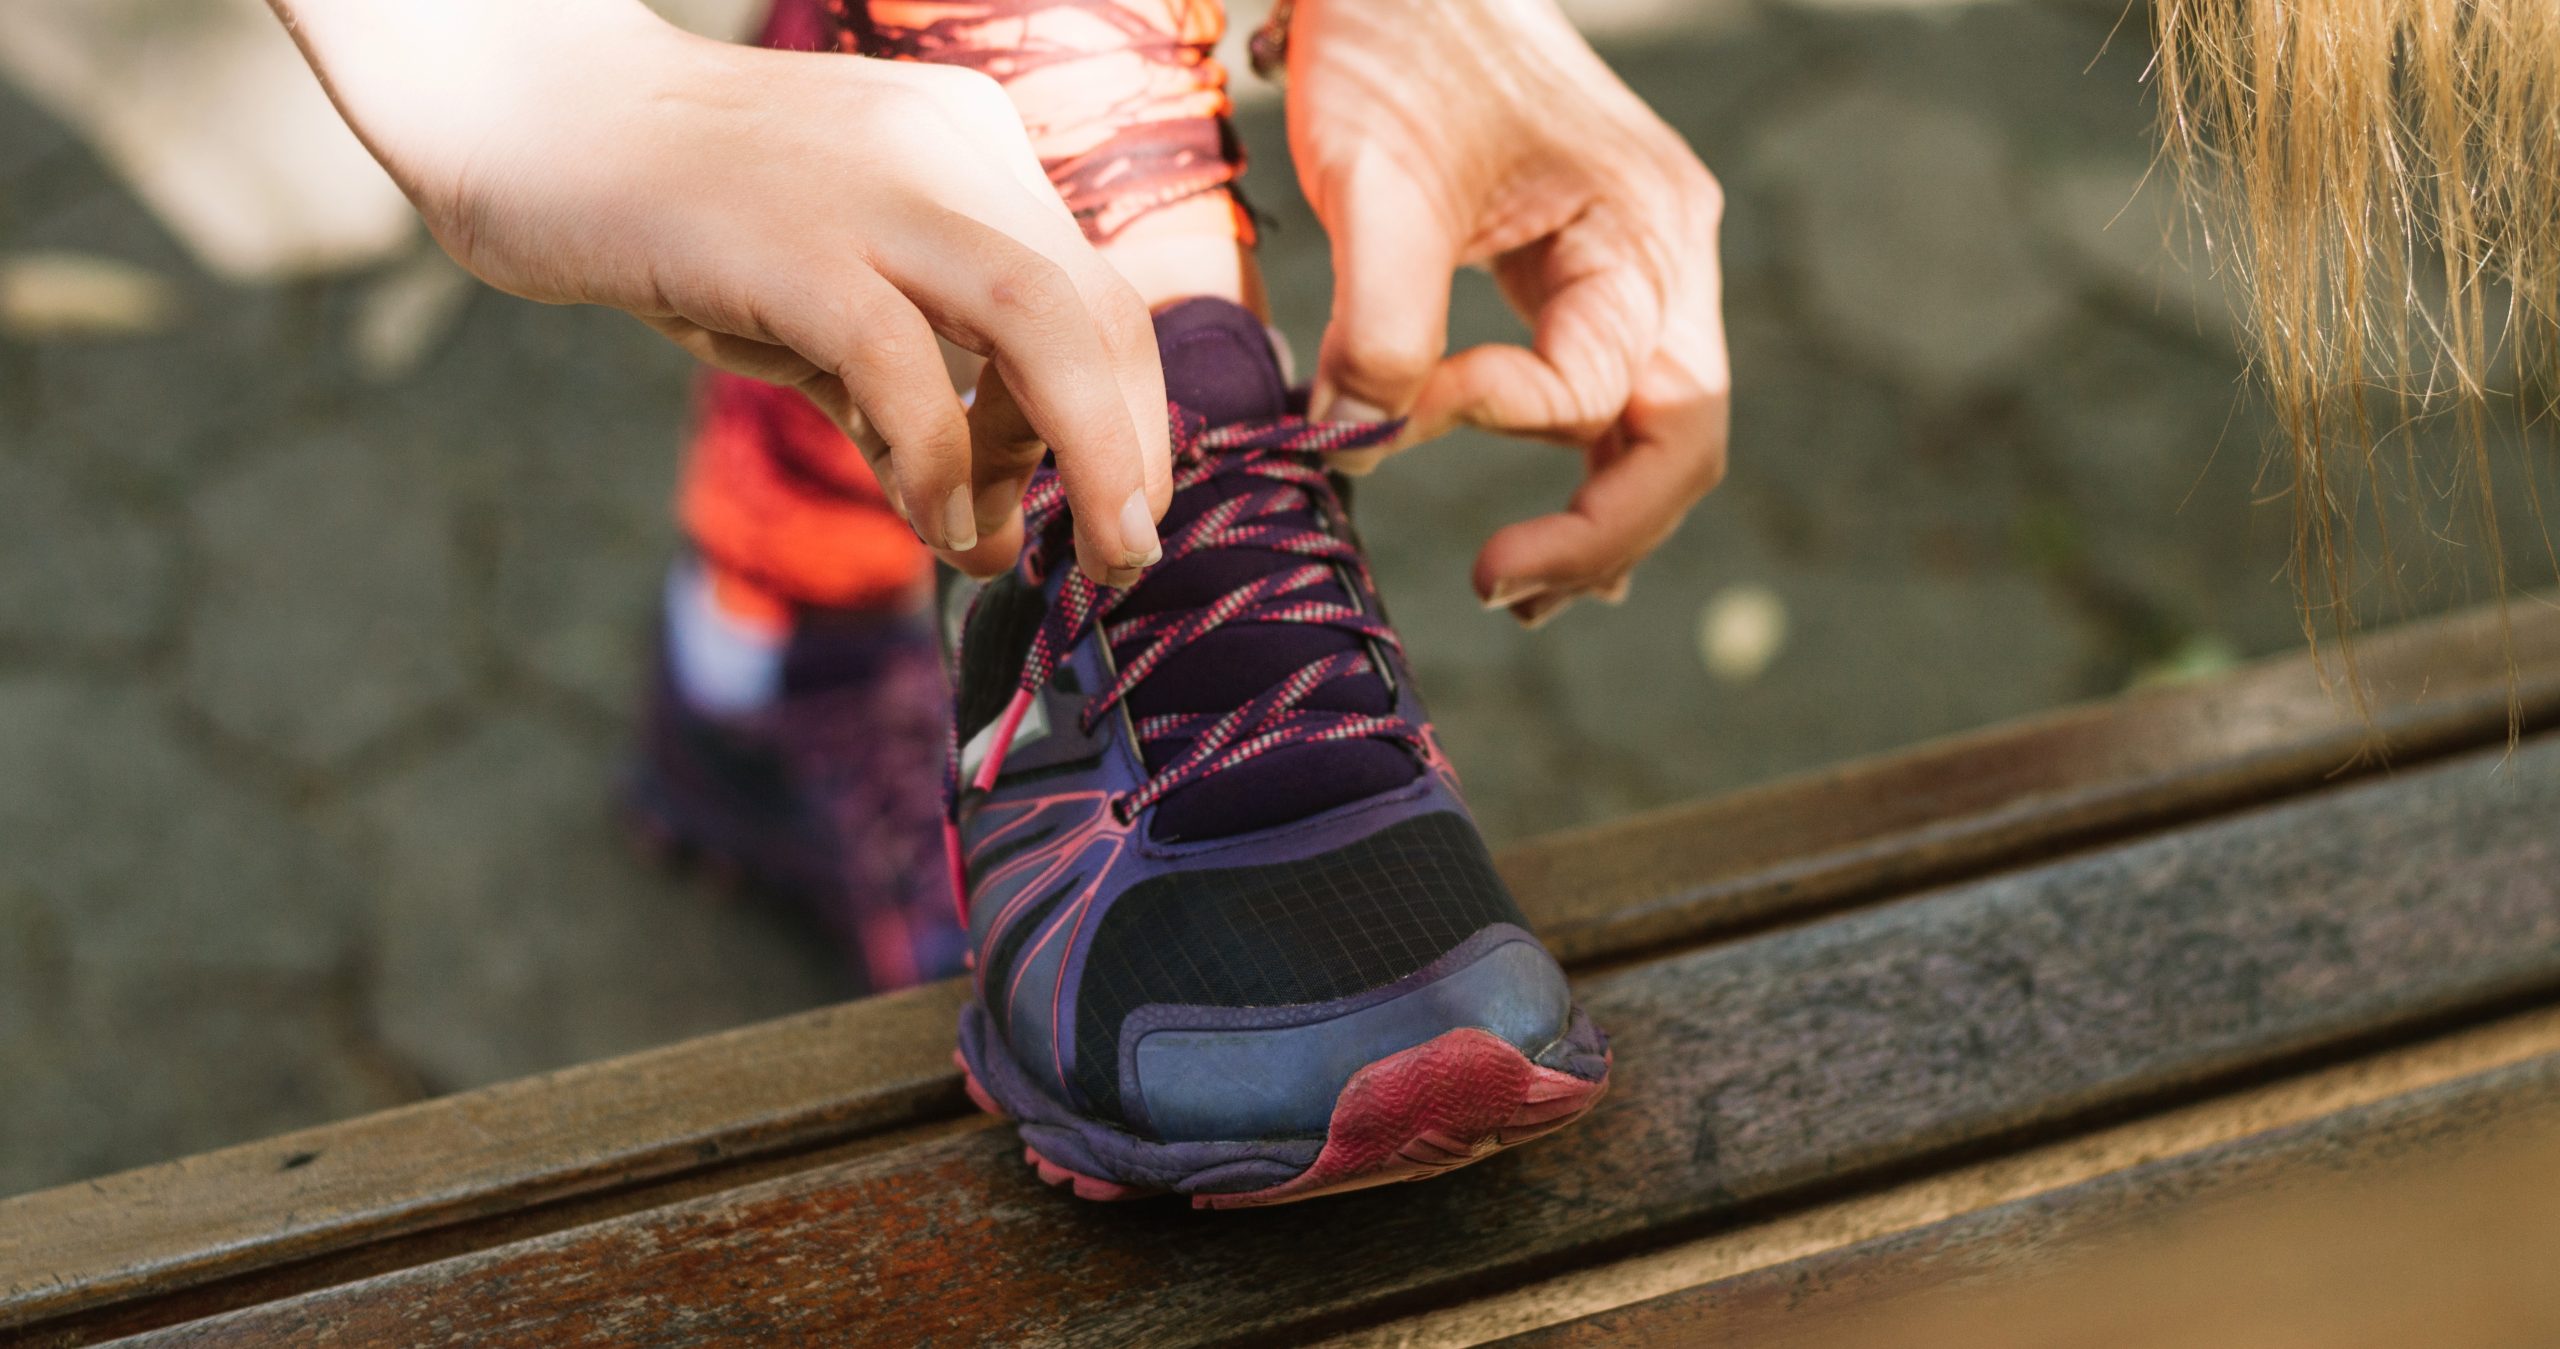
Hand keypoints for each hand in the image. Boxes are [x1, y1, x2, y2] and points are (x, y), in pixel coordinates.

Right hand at [277, 0, 1168, 582]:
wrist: (521, 103)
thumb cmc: (673, 216)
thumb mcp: (820, 302)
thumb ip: (904, 401)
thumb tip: (981, 530)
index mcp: (972, 152)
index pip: (1099, 297)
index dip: (1131, 417)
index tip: (1121, 508)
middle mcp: (948, 154)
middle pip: (1099, 314)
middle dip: (1132, 453)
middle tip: (1125, 557)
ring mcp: (872, 190)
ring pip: (1041, 327)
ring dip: (1090, 457)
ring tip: (1090, 555)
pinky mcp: (788, 239)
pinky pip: (902, 362)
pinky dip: (940, 459)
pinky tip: (937, 523)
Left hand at [1284, 0, 1730, 624]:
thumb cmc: (1395, 33)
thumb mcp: (1378, 178)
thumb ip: (1379, 320)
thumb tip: (1359, 449)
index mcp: (1651, 232)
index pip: (1605, 392)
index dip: (1502, 424)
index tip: (1389, 414)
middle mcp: (1666, 255)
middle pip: (1678, 437)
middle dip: (1600, 531)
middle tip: (1501, 593)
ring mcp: (1635, 262)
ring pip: (1651, 427)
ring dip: (1596, 518)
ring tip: (1516, 591)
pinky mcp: (1583, 264)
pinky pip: (1606, 390)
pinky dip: (1576, 464)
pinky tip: (1539, 535)